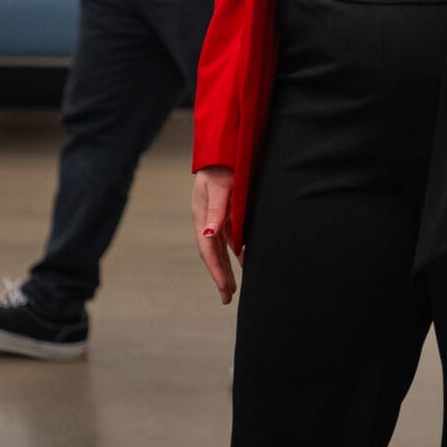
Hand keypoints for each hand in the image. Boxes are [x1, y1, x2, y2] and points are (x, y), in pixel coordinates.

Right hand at [193, 166, 236, 303]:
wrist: (224, 147)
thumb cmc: (222, 165)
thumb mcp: (219, 187)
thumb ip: (216, 210)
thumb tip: (208, 234)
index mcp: (202, 217)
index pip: (208, 251)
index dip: (216, 272)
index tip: (226, 290)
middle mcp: (207, 219)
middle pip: (213, 254)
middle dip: (220, 276)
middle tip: (228, 298)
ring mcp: (216, 216)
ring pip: (221, 248)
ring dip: (227, 266)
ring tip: (234, 287)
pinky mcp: (226, 210)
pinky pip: (230, 236)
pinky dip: (236, 250)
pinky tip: (244, 259)